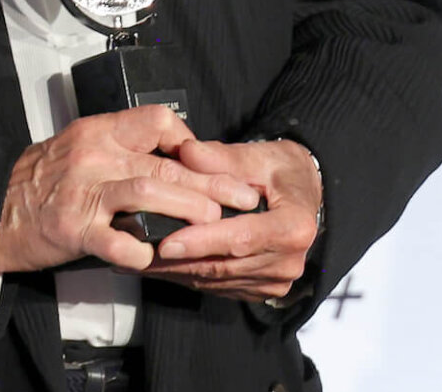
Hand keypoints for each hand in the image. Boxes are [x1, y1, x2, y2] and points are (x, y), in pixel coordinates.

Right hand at [0, 105, 264, 274]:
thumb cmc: (40, 183)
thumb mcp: (82, 149)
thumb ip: (123, 150)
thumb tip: (177, 158)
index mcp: (99, 131)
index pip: (155, 120)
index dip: (187, 141)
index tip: (207, 163)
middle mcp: (93, 155)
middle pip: (163, 162)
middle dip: (210, 181)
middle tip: (241, 196)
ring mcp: (82, 192)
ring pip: (145, 191)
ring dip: (185, 207)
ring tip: (213, 221)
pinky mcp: (72, 228)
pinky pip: (112, 239)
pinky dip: (137, 249)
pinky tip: (154, 256)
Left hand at [146, 138, 321, 301]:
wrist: (305, 196)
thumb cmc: (284, 173)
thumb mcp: (259, 156)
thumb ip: (222, 157)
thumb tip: (187, 152)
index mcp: (294, 227)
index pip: (240, 239)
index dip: (202, 242)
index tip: (166, 243)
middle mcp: (288, 261)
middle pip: (223, 265)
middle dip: (178, 260)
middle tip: (136, 252)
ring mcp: (275, 281)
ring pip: (215, 280)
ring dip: (176, 271)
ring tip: (138, 259)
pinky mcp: (261, 289)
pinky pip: (218, 286)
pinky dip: (188, 275)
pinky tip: (160, 266)